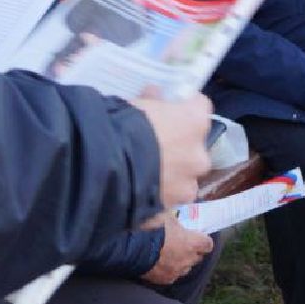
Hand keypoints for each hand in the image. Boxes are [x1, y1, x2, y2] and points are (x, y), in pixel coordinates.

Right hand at [131, 91, 212, 207]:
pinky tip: (137, 193)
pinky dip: (157, 197)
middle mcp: (200, 155)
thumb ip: (152, 101)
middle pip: (195, 148)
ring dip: (171, 175)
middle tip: (155, 145)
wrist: (104, 168)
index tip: (171, 108)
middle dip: (179, 147)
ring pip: (184, 179)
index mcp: (195, 122)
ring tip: (144, 175)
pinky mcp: (171, 210)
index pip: (200, 106)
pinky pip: (167, 201)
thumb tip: (154, 94)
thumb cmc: (123, 127)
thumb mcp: (135, 104)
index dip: (184, 107)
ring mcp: (187, 186)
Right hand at [141, 214, 213, 285]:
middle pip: (198, 257)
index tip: (197, 237)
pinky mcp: (166, 280)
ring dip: (182, 261)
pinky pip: (173, 275)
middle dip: (192, 251)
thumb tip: (185, 203)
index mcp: (193, 243)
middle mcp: (189, 259)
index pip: (208, 245)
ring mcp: (178, 271)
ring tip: (170, 254)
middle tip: (182, 243)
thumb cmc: (153, 229)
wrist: (134, 249)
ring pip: (186, 267)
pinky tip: (161, 263)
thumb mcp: (167, 214)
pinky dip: (170, 269)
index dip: (203, 240)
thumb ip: (178, 212)